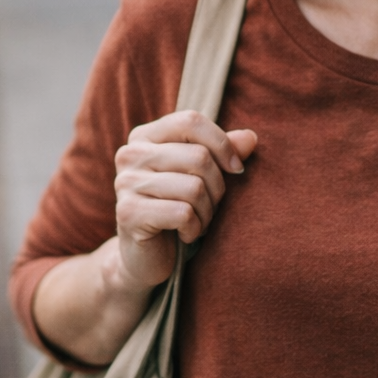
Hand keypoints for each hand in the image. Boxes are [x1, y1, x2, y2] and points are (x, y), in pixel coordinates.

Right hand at [113, 110, 257, 289]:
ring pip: (194, 187)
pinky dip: (194, 228)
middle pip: (198, 156)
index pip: (190, 121)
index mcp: (145, 136)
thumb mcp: (201, 175)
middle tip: (211, 205)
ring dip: (207, 211)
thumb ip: (223, 152)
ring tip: (198, 220)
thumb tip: (251, 137)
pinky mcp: (128, 213)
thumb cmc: (177, 207)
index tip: (236, 168)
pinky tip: (185, 233)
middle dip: (217, 187)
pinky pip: (183, 214)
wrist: (145, 256)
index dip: (222, 143)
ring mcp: (126, 183)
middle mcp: (130, 154)